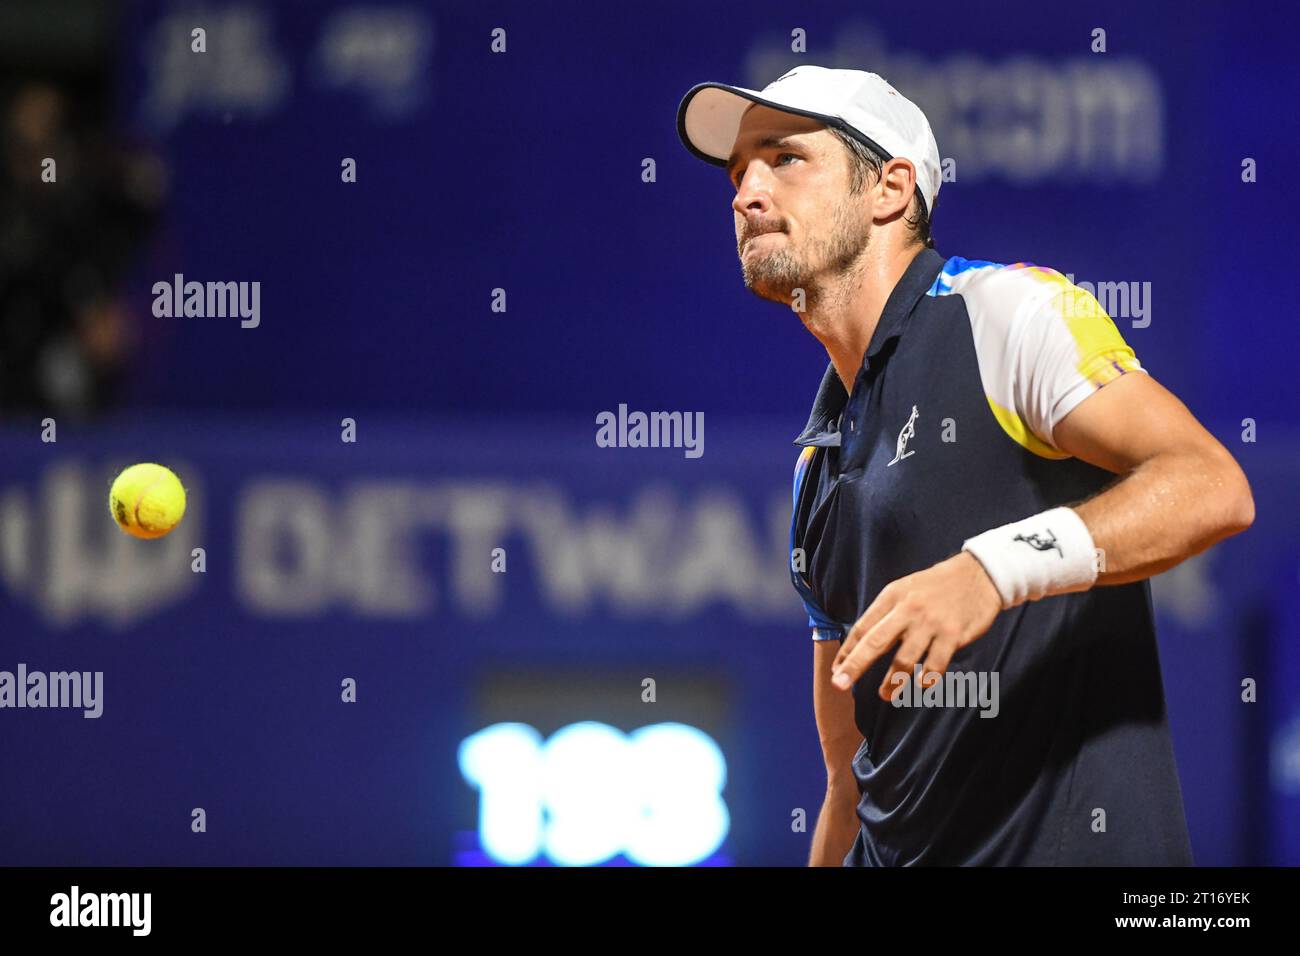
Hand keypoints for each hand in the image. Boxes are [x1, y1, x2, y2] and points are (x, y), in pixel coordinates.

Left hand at [831, 551, 1002, 700]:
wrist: (979, 574)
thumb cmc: (935, 586)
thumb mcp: (905, 589)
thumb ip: (885, 614)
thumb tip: (861, 643)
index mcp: (892, 596)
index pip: (863, 627)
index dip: (848, 651)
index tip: (837, 670)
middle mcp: (908, 609)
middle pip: (875, 643)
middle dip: (855, 666)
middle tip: (840, 685)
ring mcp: (931, 623)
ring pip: (904, 661)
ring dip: (891, 682)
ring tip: (885, 694)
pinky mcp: (953, 635)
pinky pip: (934, 667)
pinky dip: (924, 681)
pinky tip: (919, 687)